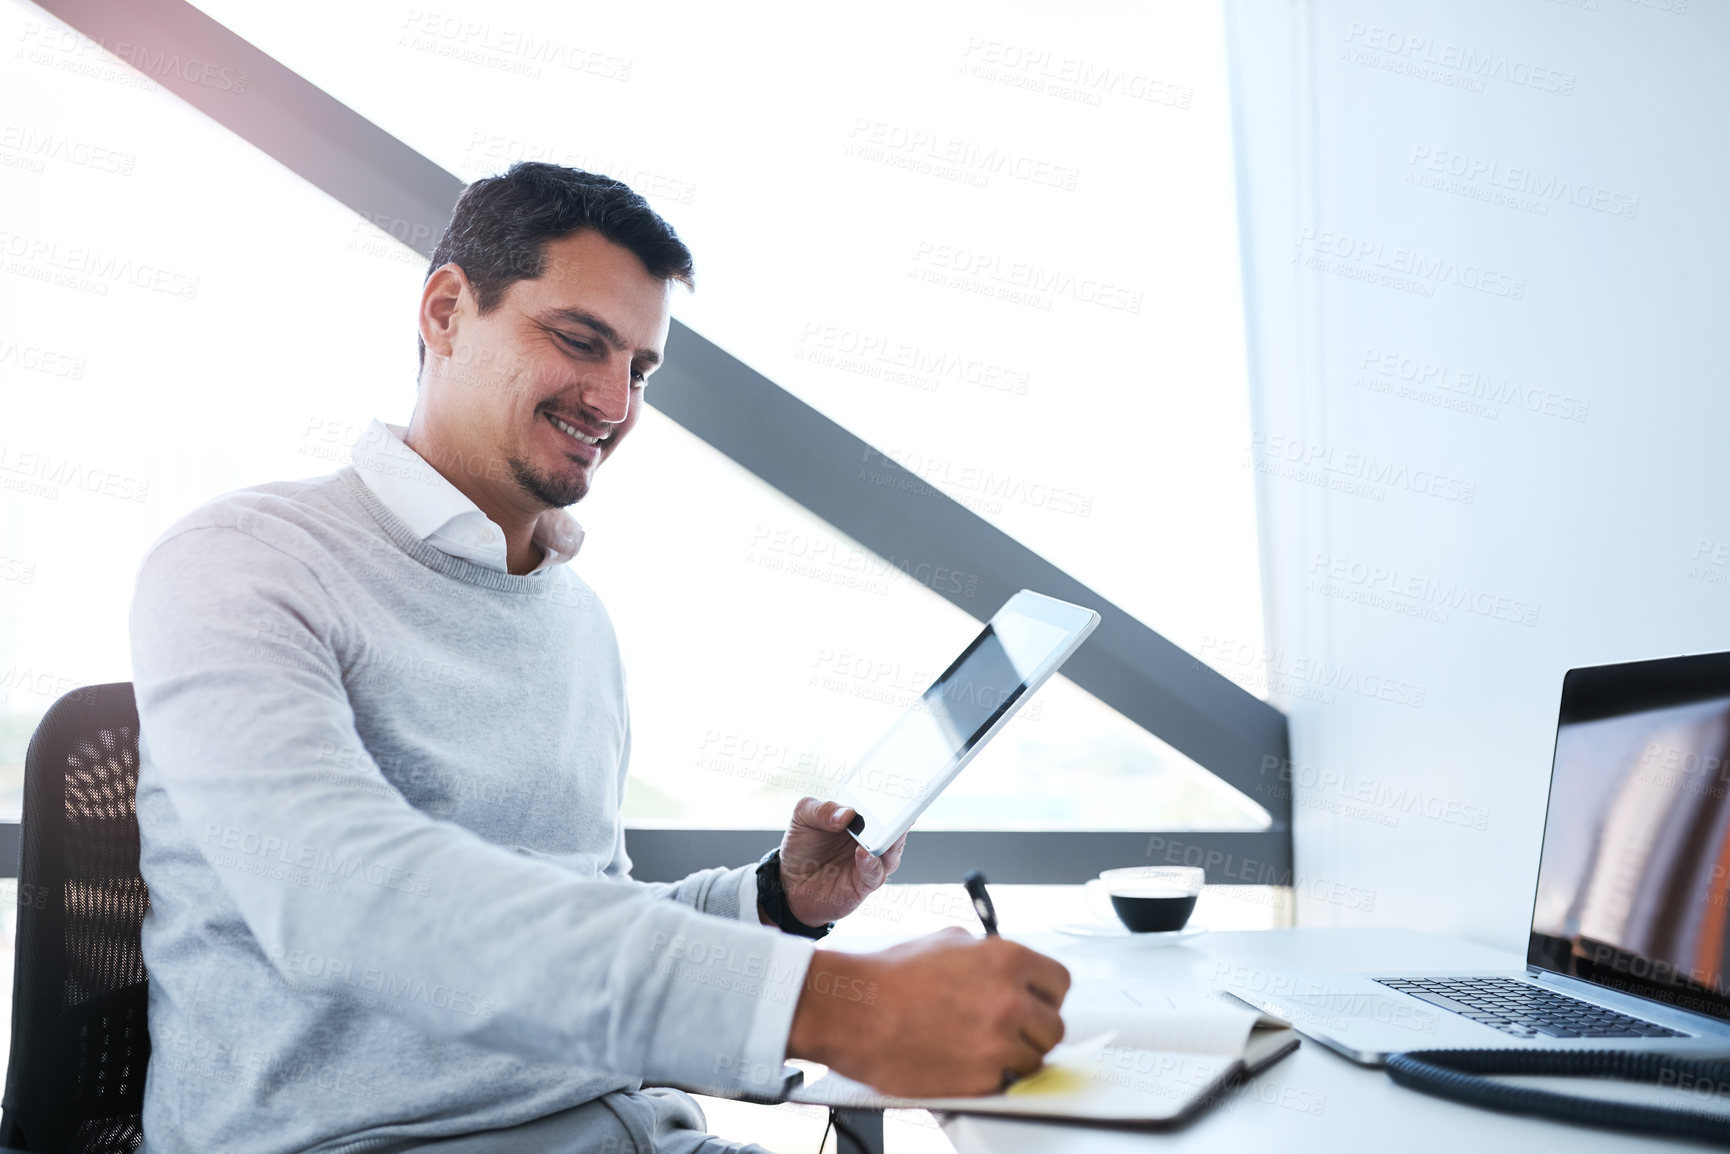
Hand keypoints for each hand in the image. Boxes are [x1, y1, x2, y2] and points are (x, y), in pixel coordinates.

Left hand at [775, 797, 905, 925]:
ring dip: (889, 842)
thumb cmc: (802, 845)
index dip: (895, 797)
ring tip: (880, 833)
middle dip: (898, 819)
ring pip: (891, 852)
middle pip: (895, 828)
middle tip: (897, 809)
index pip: (885, 805)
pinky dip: (871, 863)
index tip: (899, 788)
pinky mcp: (864, 884)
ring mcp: (871, 862)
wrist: (788, 881)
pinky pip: (874, 874)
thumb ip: (823, 810)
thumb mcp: (804, 817)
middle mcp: (872, 839)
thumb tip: (846, 813)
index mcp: (862, 818)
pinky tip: (863, 853)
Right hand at [785, 928, 1070, 1096]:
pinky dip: (988, 1077)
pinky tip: (961, 1060)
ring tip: (976, 1046)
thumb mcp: (951, 942)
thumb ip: (992, 956)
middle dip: (1032, 1030)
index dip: (1045, 996)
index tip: (1035, 1003)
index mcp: (1008, 960)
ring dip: (1012, 1057)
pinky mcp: (982, 1080)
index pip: (1060, 983)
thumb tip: (1012, 972)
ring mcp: (999, 1044)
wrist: (854, 1010)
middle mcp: (1011, 1001)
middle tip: (1005, 1030)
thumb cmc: (891, 976)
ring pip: (1034, 1060)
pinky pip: (1005, 1083)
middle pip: (1054, 1027)